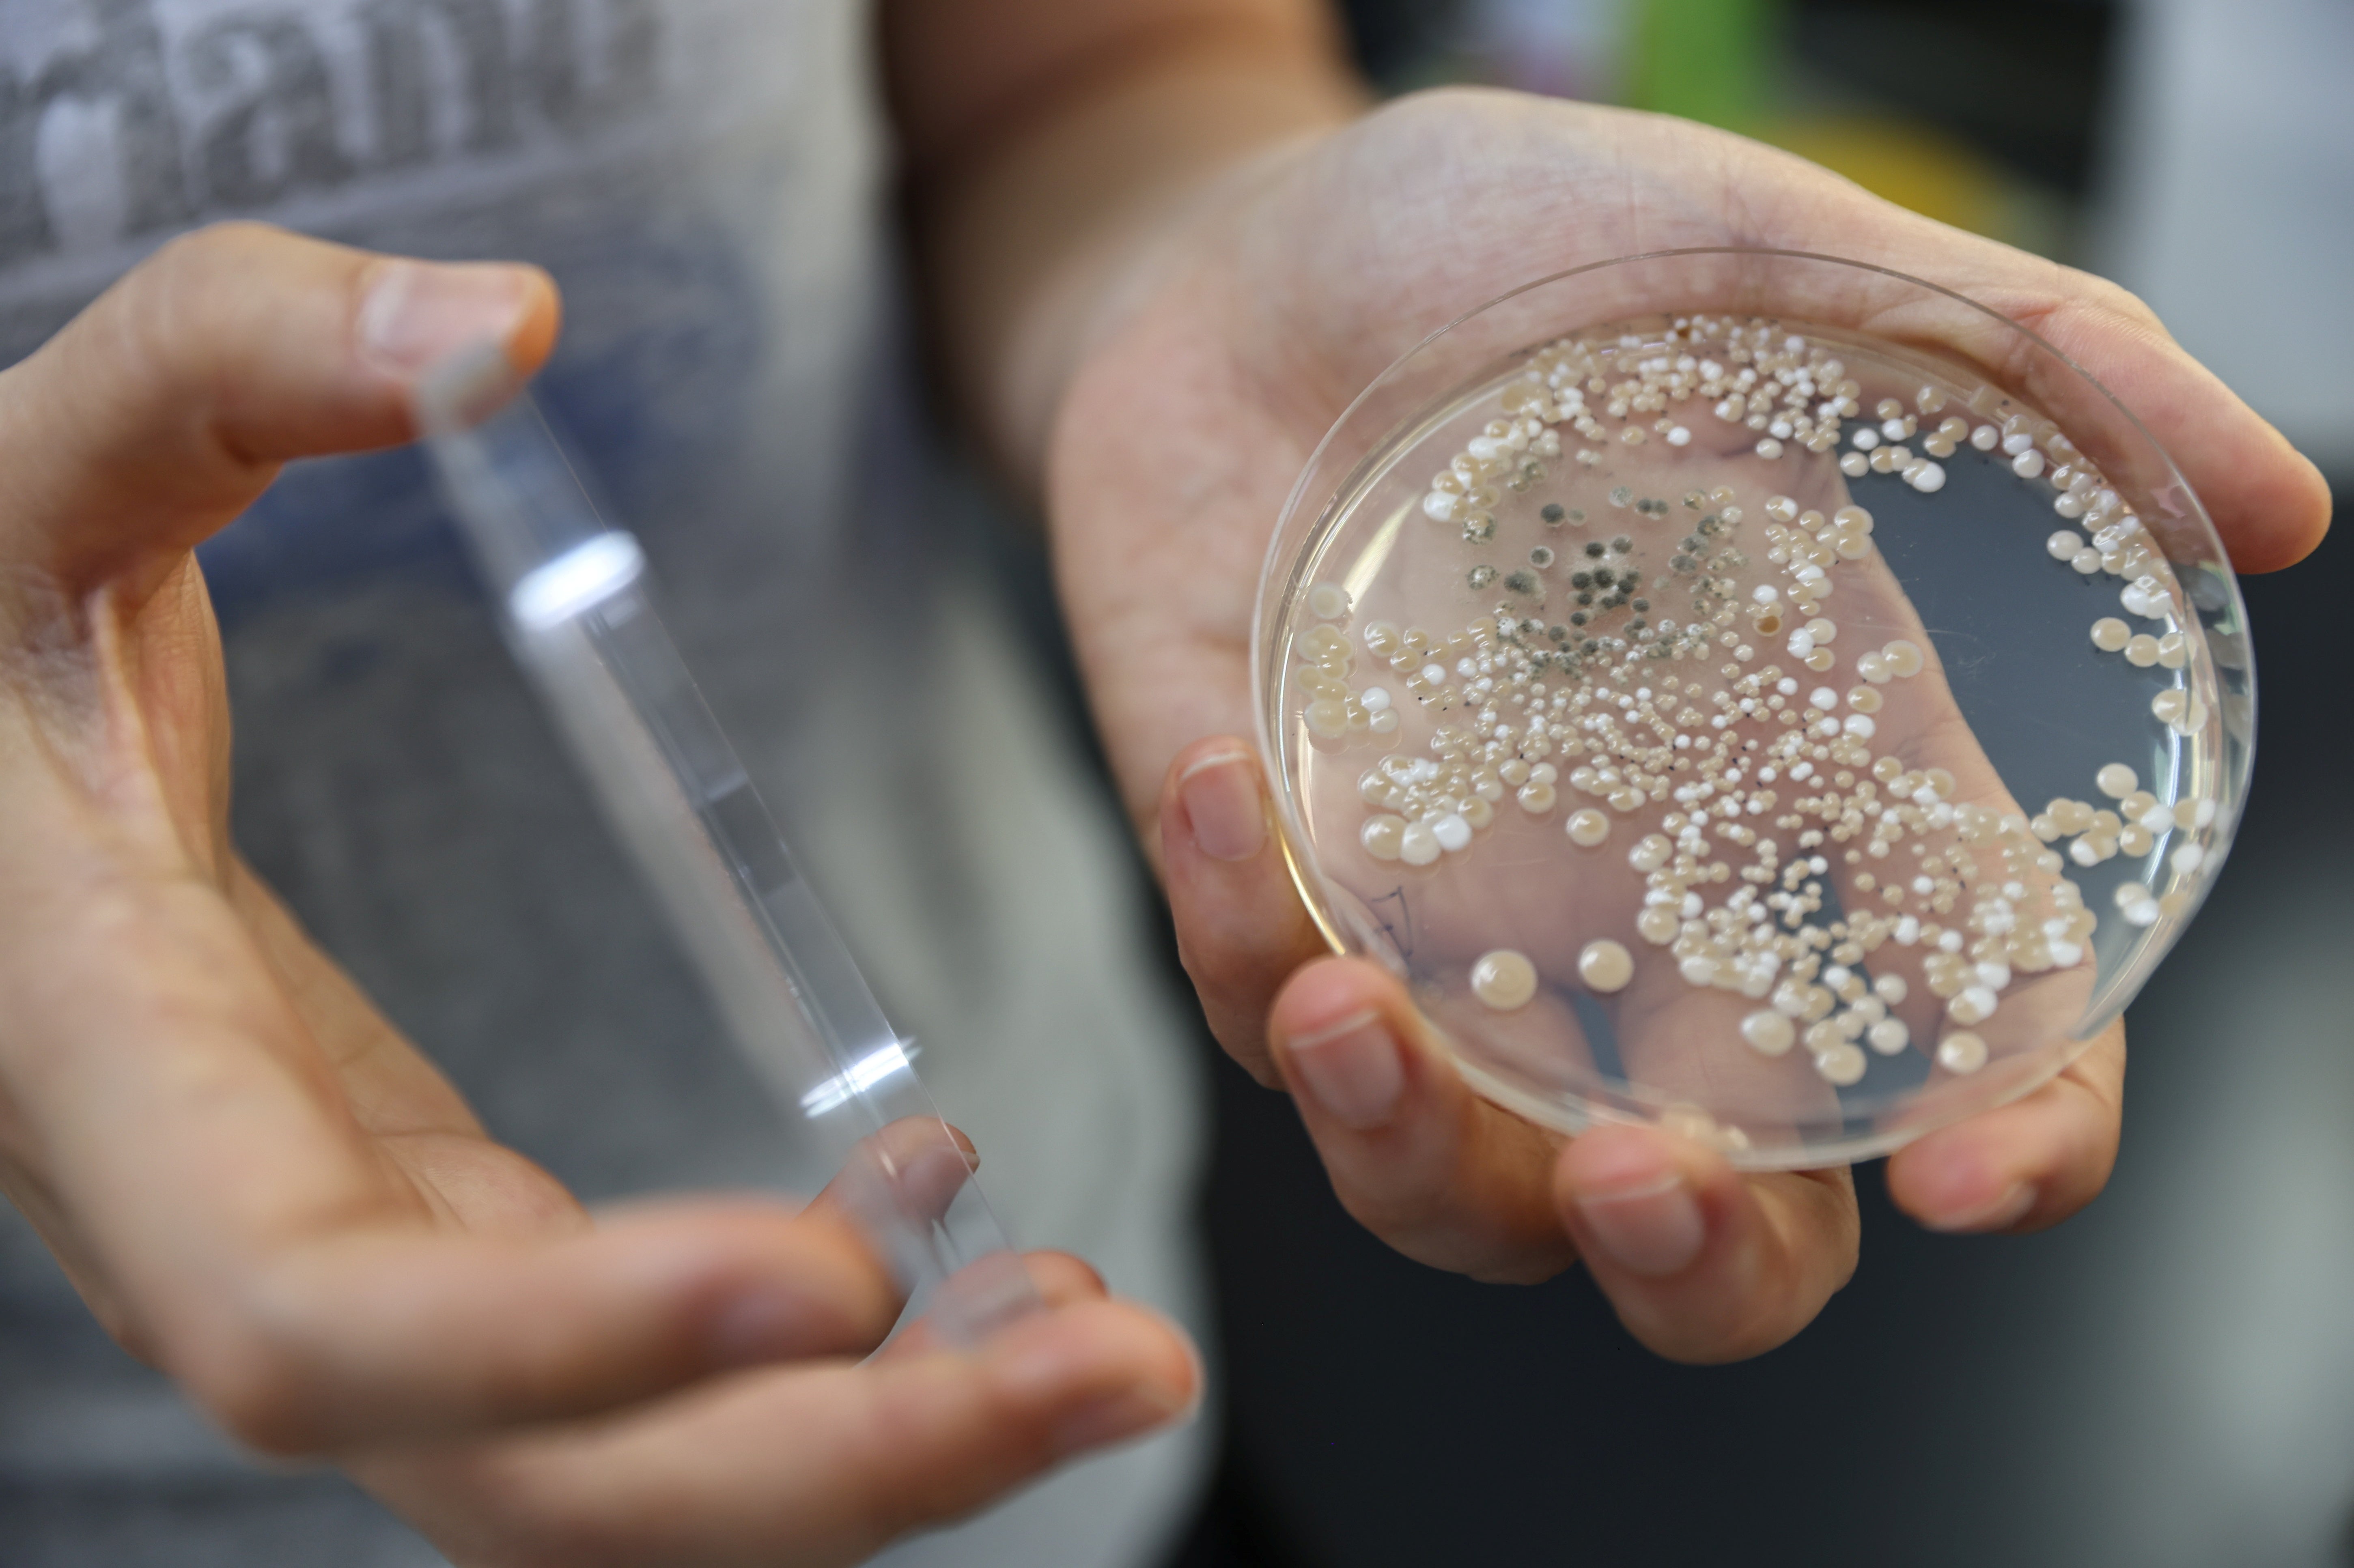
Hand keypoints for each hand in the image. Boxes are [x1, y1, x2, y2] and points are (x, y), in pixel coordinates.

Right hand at [0, 223, 1194, 1563]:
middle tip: (1119, 1365)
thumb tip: (492, 325)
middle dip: (829, 1458)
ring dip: (879, 1435)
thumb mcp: (47, 467)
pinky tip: (953, 1211)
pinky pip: (633, 1349)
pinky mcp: (430, 1214)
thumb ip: (234, 357)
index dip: (566, 1335)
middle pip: (530, 1477)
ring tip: (1107, 1343)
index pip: (321, 1311)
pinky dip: (820, 1321)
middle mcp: (237, 1231)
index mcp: (121, 1077)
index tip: (838, 1275)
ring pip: (613, 1465)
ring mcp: (350, 1252)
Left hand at [1046, 90, 2331, 1360]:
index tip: (1981, 1177)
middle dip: (1699, 1262)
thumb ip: (2023, 355)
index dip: (2015, 1137)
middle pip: (1726, 1212)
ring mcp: (1445, 925)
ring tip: (1340, 1012)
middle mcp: (1641, 903)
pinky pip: (1251, 1004)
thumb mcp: (1763, 255)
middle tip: (1637, 1182)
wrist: (1242, 268)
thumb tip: (2284, 502)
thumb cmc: (1506, 252)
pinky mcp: (1270, 893)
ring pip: (1464, 1189)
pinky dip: (1227, 933)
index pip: (1965, 1031)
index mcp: (1810, 785)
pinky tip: (1215, 784)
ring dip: (1409, 1156)